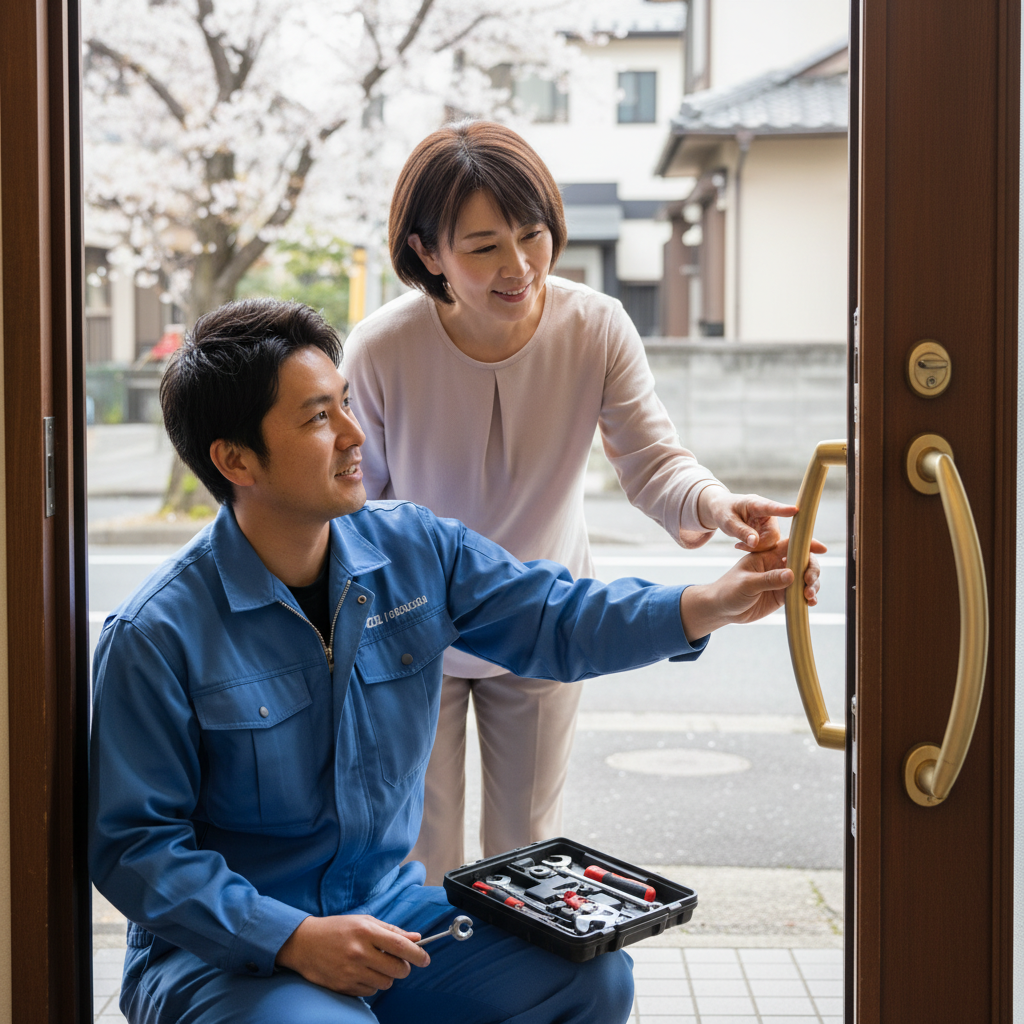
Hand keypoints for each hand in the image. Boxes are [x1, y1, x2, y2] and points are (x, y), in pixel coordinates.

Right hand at [275, 914, 428, 996]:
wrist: (303, 943)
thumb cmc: (337, 928)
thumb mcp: (364, 921)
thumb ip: (391, 930)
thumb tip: (416, 938)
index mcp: (366, 931)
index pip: (401, 946)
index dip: (418, 954)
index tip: (426, 959)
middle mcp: (359, 952)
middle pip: (397, 969)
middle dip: (403, 968)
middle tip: (399, 962)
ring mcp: (351, 971)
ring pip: (385, 983)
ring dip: (387, 976)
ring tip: (376, 965)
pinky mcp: (343, 986)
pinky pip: (370, 992)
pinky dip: (372, 984)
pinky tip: (362, 973)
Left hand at [679, 537, 826, 640]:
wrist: (721, 609)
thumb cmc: (728, 591)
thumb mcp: (747, 584)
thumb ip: (768, 579)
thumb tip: (792, 574)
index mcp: (767, 555)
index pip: (790, 545)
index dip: (808, 545)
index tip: (822, 549)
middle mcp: (776, 565)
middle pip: (803, 562)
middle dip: (812, 569)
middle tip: (808, 582)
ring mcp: (781, 581)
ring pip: (805, 578)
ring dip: (812, 585)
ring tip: (809, 595)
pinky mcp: (783, 596)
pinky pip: (801, 594)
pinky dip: (809, 597)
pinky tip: (811, 603)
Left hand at [697, 486, 798, 551]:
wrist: (722, 509)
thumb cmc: (723, 511)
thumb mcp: (727, 522)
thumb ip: (741, 531)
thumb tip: (755, 542)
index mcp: (756, 504)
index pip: (771, 507)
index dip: (783, 510)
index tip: (795, 510)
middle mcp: (767, 513)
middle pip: (773, 534)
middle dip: (759, 545)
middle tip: (740, 546)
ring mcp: (769, 523)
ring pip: (772, 542)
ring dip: (757, 547)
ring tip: (739, 544)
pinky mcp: (768, 531)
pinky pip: (768, 545)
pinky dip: (756, 548)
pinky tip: (742, 545)